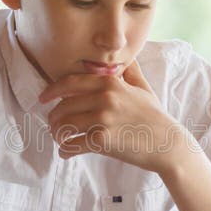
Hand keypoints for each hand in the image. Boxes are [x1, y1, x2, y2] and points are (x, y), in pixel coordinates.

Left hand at [39, 60, 188, 172]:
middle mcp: (104, 98)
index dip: (52, 90)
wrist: (167, 143)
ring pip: (65, 125)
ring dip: (57, 134)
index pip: (70, 82)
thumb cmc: (155, 117)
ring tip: (60, 139)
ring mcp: (102, 119)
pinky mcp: (102, 140)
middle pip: (64, 105)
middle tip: (52, 125)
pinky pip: (73, 145)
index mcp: (110, 83)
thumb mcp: (143, 88)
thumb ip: (130, 71)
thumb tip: (125, 57)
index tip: (42, 98)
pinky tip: (66, 152)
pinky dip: (66, 150)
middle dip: (53, 117)